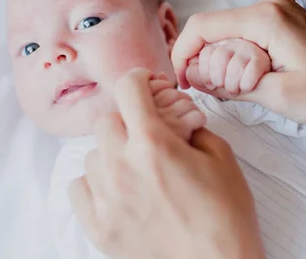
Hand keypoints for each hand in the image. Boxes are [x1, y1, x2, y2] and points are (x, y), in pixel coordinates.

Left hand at [68, 68, 264, 258]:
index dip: (139, 79)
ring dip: (112, 151)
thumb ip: (192, 127)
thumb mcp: (221, 157)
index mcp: (153, 144)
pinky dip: (96, 182)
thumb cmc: (225, 214)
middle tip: (147, 130)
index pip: (129, 89)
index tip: (146, 83)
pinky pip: (80, 188)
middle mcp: (121, 167)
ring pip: (92, 154)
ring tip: (136, 165)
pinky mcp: (98, 227)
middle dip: (128, 117)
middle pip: (106, 120)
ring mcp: (106, 199)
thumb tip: (175, 119)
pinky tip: (118, 188)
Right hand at [173, 0, 305, 124]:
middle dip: (211, 64)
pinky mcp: (285, 21)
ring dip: (228, 64)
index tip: (183, 81)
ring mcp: (279, 11)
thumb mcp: (278, 96)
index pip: (204, 26)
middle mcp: (270, 5)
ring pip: (230, 34)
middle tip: (230, 93)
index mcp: (267, 17)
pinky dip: (243, 58)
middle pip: (215, 30)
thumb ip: (231, 84)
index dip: (184, 54)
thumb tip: (196, 76)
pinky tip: (258, 79)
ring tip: (251, 89)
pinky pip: (248, 36)